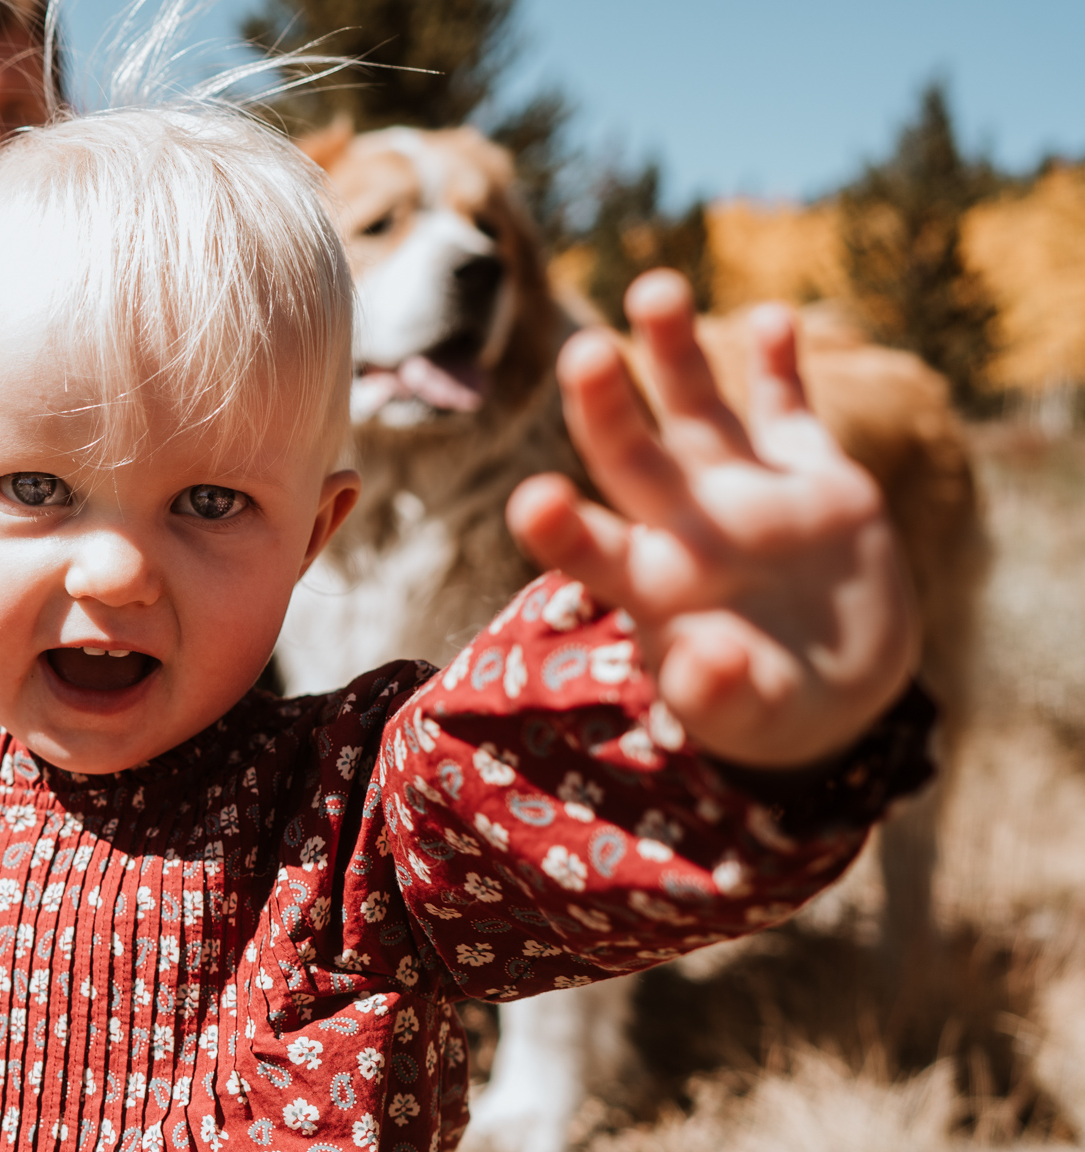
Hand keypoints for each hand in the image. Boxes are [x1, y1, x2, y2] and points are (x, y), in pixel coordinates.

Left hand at [506, 270, 918, 766]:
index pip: (592, 550)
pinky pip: (787, 410)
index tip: (531, 500)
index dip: (561, 528)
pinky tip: (771, 317)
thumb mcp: (753, 714)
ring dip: (676, 349)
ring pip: (697, 408)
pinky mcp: (809, 475)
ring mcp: (743, 491)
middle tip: (582, 352)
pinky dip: (780, 365)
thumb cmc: (770, 705)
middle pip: (629, 456)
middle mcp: (683, 524)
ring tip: (653, 288)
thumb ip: (724, 695)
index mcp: (652, 587)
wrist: (838, 679)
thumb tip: (705, 666)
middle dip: (604, 406)